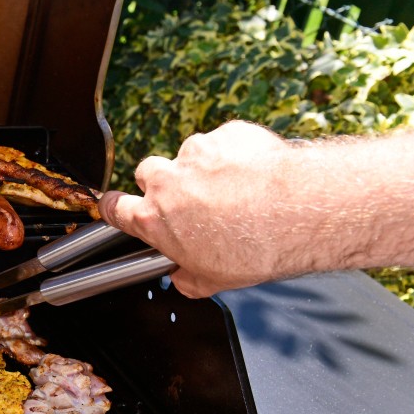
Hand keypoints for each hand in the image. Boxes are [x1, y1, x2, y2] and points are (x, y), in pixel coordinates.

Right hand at [99, 121, 298, 297]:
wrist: (299, 213)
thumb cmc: (254, 249)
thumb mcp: (214, 280)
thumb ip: (187, 278)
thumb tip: (183, 279)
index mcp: (153, 218)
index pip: (114, 207)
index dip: (114, 208)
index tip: (119, 207)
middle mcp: (167, 181)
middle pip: (148, 173)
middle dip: (164, 183)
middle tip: (191, 201)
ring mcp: (197, 153)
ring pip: (189, 156)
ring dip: (204, 169)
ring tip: (235, 189)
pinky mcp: (228, 134)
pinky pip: (224, 142)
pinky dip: (235, 154)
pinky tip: (256, 174)